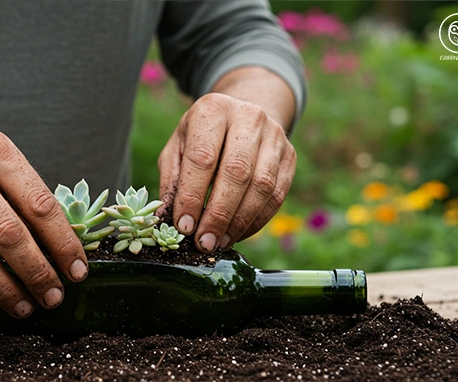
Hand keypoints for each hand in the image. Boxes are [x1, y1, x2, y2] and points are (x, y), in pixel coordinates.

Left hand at [158, 93, 296, 252]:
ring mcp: (274, 135)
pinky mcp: (290, 156)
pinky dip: (257, 220)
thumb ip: (173, 180)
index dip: (192, 196)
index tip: (184, 226)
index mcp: (213, 110)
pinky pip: (277, 195)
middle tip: (203, 242)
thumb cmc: (202, 136)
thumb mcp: (178, 147)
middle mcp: (248, 117)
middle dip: (218, 214)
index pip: (202, 158)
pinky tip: (238, 233)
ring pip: (262, 186)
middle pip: (236, 173)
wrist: (242, 115)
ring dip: (239, 222)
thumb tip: (168, 218)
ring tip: (220, 242)